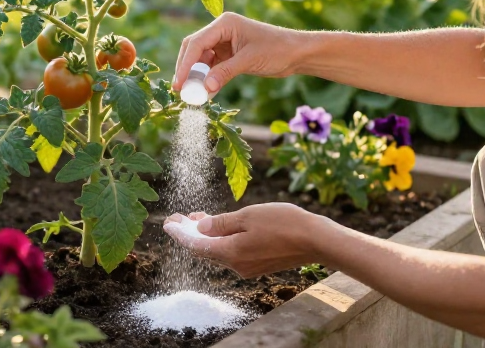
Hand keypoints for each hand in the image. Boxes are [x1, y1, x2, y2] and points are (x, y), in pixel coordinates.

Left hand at [162, 203, 330, 277]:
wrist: (316, 240)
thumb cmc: (283, 223)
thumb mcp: (248, 216)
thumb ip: (221, 223)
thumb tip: (200, 228)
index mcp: (230, 253)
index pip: (196, 245)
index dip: (180, 234)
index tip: (167, 223)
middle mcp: (236, 265)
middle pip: (204, 250)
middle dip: (189, 234)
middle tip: (177, 218)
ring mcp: (247, 267)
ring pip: (218, 251)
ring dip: (206, 235)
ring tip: (196, 218)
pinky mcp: (258, 264)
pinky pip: (231, 252)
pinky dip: (221, 239)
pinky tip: (220, 227)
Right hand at [172, 12, 304, 93]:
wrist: (297, 53)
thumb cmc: (277, 50)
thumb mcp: (249, 61)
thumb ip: (225, 73)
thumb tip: (204, 88)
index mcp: (224, 24)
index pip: (196, 43)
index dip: (185, 64)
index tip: (179, 83)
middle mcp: (221, 30)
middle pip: (194, 49)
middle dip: (186, 69)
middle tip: (180, 89)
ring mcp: (224, 42)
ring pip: (202, 59)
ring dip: (197, 76)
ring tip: (192, 94)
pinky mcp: (229, 54)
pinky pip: (213, 67)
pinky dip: (208, 79)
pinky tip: (206, 92)